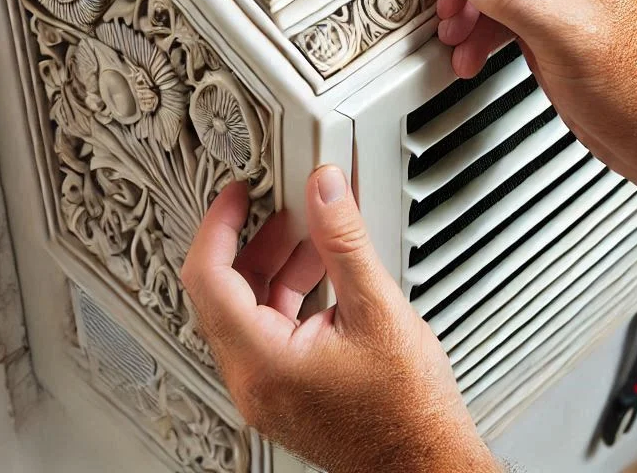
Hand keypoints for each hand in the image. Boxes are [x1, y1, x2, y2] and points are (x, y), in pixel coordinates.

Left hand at [181, 166, 498, 472]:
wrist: (427, 461)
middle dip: (257, 241)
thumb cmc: (407, 409)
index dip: (220, 226)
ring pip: (249, 310)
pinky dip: (292, 294)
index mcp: (262, 362)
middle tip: (286, 208)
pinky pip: (271, 330)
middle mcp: (254, 381)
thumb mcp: (377, 307)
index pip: (209, 278)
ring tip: (316, 236)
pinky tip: (326, 273)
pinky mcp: (287, 390)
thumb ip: (344, 240)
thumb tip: (324, 190)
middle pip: (226, 292)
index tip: (238, 195)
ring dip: (278, 265)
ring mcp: (268, 389)